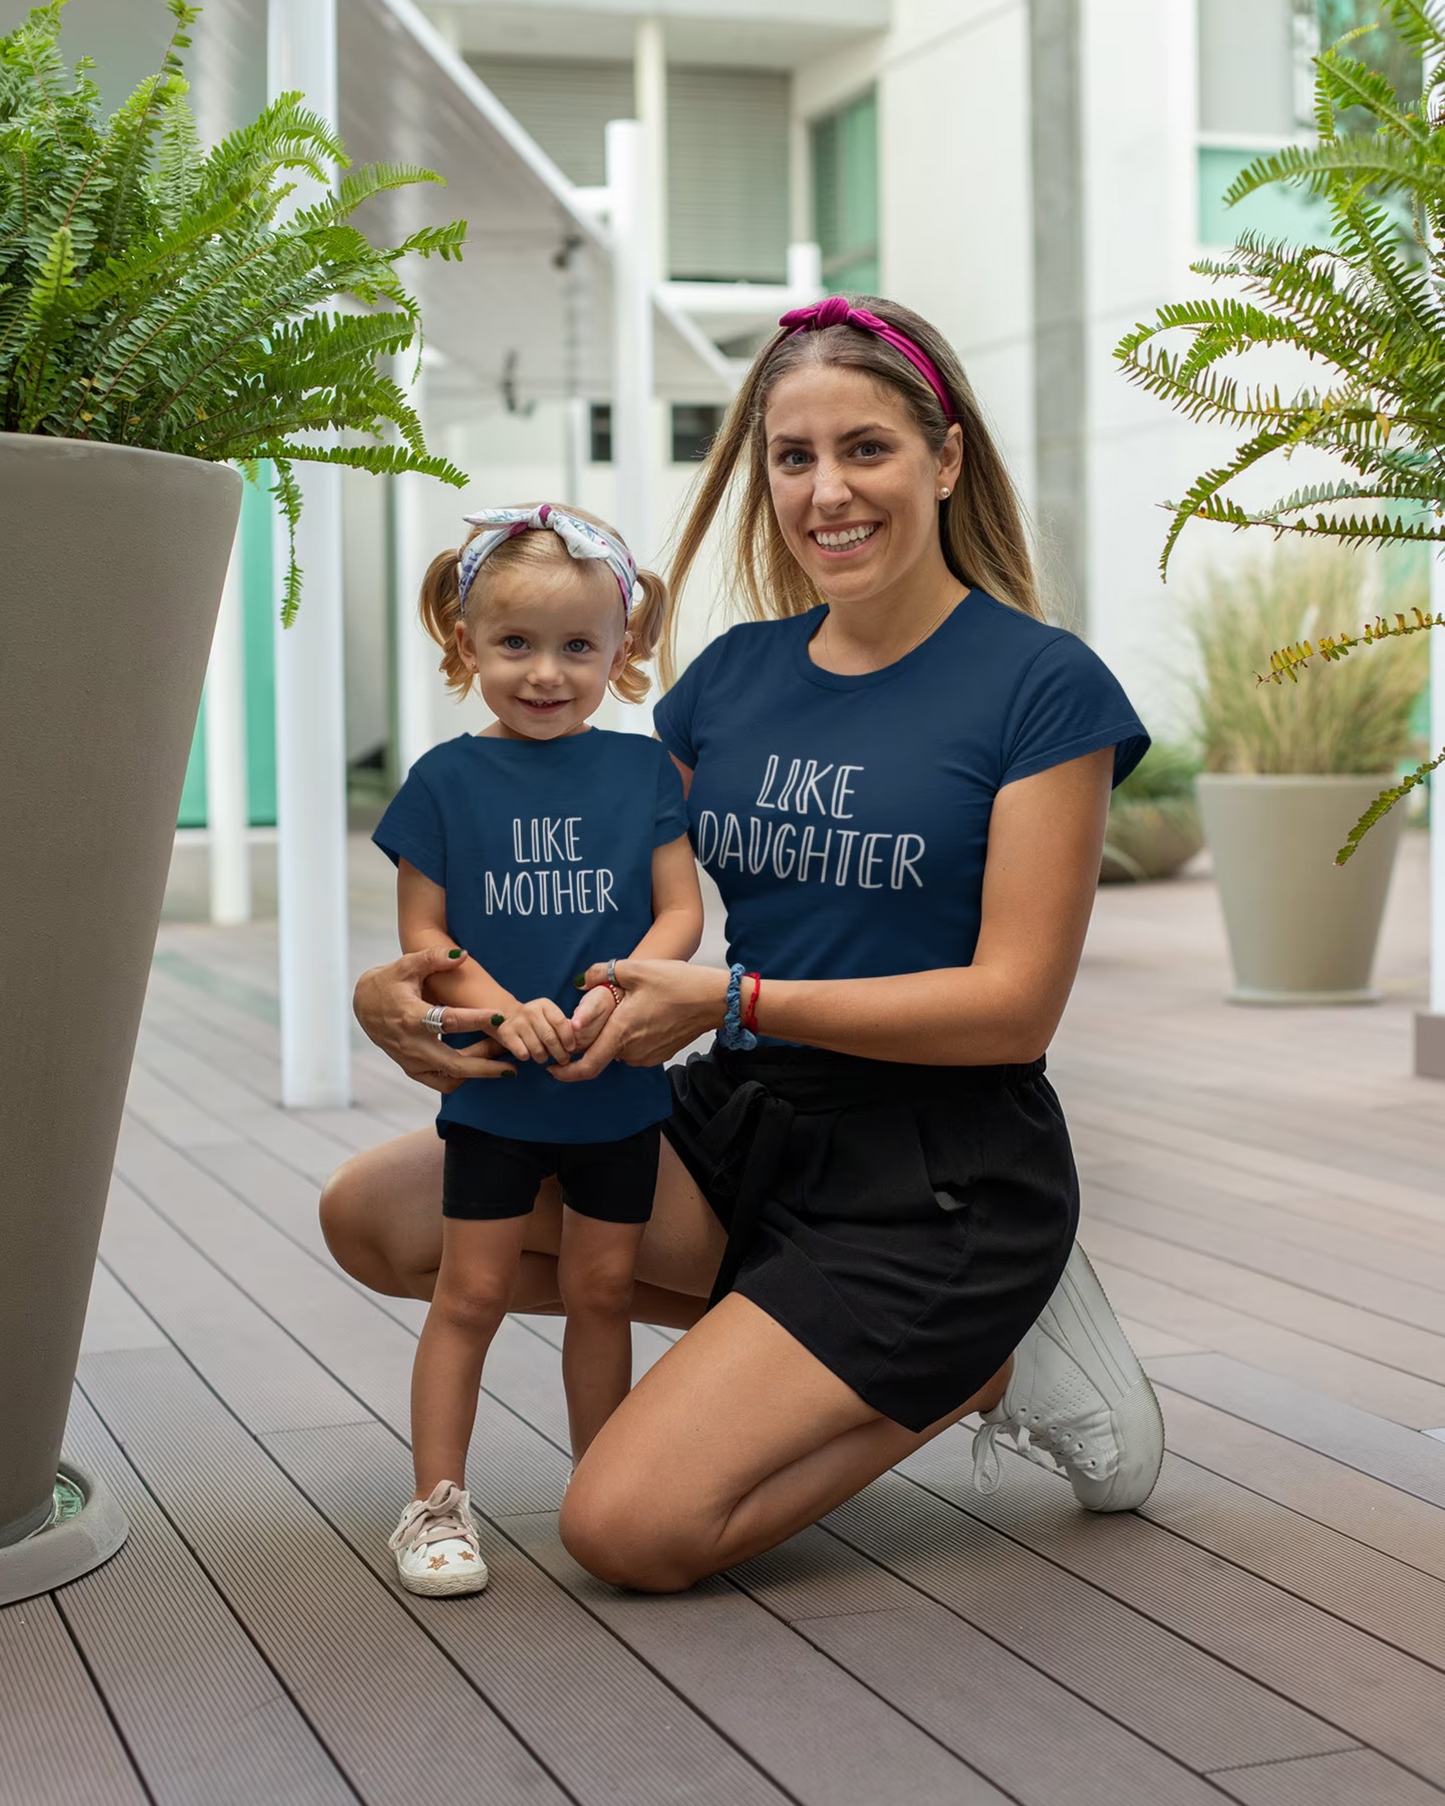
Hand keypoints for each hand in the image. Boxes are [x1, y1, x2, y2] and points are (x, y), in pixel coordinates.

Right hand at [352, 945, 516, 1090]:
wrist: (364, 1006)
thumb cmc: (390, 982)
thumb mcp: (407, 965)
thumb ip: (433, 958)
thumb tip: (462, 954)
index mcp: (411, 1016)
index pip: (448, 1021)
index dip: (476, 1019)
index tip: (501, 1017)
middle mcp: (411, 1044)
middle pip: (453, 1062)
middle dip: (485, 1066)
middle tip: (512, 1065)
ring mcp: (411, 1060)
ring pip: (450, 1075)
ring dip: (478, 1070)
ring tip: (502, 1059)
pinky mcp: (412, 1069)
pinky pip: (442, 1082)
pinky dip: (463, 1077)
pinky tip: (481, 1065)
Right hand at [492, 997, 577, 1065]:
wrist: (507, 1016)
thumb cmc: (536, 1021)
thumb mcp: (548, 1017)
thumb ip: (561, 1027)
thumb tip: (573, 1047)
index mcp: (544, 1004)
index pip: (560, 1022)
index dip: (568, 1038)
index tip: (572, 1049)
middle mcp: (530, 1010)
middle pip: (550, 1038)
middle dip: (560, 1053)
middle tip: (563, 1060)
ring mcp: (517, 1022)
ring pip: (537, 1049)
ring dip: (543, 1057)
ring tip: (545, 1058)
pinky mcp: (506, 1033)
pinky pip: (523, 1053)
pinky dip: (528, 1057)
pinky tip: (529, 1054)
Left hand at [551, 959, 726, 1083]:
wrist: (715, 999)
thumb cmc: (678, 983)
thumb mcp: (636, 969)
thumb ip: (602, 973)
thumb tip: (580, 981)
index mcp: (622, 1031)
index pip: (586, 1066)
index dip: (565, 1072)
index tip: (552, 1067)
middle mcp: (632, 1050)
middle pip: (599, 1054)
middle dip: (589, 1041)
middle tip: (591, 1018)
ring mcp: (647, 1055)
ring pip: (617, 1050)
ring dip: (612, 1036)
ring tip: (621, 1009)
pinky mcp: (659, 1054)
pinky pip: (633, 1049)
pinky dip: (628, 1037)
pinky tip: (637, 1015)